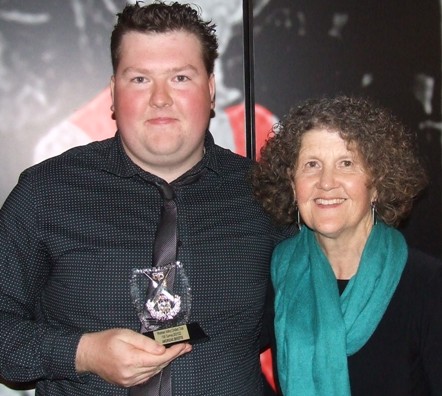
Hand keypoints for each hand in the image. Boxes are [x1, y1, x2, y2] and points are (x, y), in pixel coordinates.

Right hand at [75, 328, 191, 386]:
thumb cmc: (107, 340)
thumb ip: (145, 342)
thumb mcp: (126, 334)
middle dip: (174, 355)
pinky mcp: (127, 383)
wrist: (89, 354)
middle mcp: (131, 373)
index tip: (184, 345)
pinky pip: (146, 376)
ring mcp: (129, 380)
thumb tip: (162, 350)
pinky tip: (161, 360)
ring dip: (166, 362)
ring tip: (177, 351)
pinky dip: (155, 367)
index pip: (159, 359)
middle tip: (185, 347)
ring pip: (154, 372)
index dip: (174, 352)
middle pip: (159, 366)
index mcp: (131, 359)